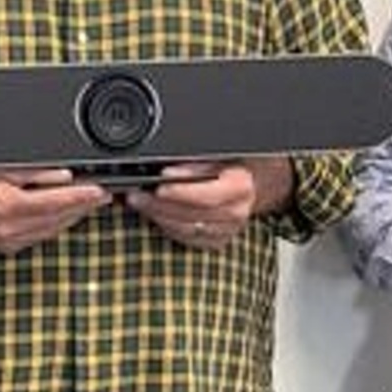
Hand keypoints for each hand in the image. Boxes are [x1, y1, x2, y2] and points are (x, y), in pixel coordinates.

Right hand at [0, 169, 110, 254]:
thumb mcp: (0, 166)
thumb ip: (35, 173)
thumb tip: (65, 176)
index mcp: (5, 206)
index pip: (56, 203)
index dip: (83, 197)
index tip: (101, 191)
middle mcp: (7, 229)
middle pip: (59, 219)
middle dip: (82, 206)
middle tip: (102, 192)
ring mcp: (6, 242)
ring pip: (53, 230)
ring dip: (72, 215)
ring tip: (88, 200)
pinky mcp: (7, 249)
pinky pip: (41, 236)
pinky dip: (55, 223)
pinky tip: (63, 211)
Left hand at [122, 161, 258, 250]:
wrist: (254, 182)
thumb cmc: (235, 163)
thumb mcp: (222, 152)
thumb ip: (199, 159)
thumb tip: (170, 163)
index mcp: (240, 186)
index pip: (206, 194)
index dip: (180, 191)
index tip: (158, 184)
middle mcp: (236, 211)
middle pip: (191, 213)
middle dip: (160, 203)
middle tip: (137, 194)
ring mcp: (228, 229)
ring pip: (186, 227)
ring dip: (158, 215)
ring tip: (139, 202)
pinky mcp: (218, 240)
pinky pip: (188, 238)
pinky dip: (168, 227)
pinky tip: (155, 215)